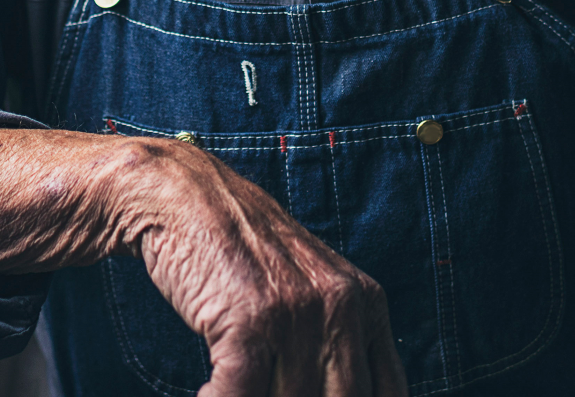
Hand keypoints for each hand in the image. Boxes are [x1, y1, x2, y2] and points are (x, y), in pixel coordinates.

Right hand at [118, 137, 408, 396]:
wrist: (186, 196)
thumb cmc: (243, 251)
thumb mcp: (311, 287)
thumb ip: (337, 339)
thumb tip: (337, 392)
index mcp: (365, 303)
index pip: (387, 392)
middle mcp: (340, 306)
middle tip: (266, 389)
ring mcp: (296, 313)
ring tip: (234, 387)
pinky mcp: (249, 321)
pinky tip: (207, 391)